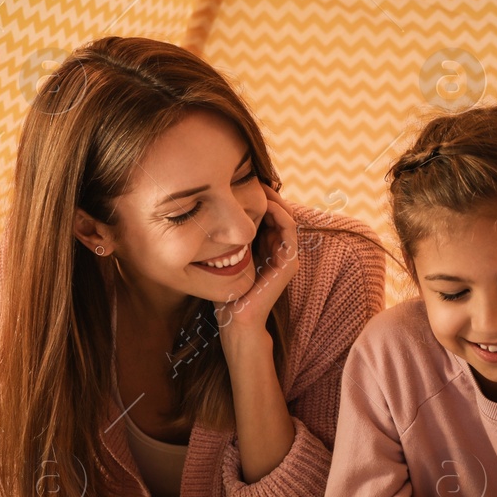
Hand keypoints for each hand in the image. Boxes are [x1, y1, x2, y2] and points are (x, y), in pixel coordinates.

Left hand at [214, 182, 300, 341]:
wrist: (235, 320)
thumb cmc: (225, 291)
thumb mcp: (223, 256)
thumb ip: (224, 238)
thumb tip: (207, 212)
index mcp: (265, 247)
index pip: (267, 213)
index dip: (258, 196)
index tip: (241, 181)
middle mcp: (279, 249)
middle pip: (278, 211)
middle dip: (267, 193)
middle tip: (252, 176)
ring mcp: (287, 256)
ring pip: (286, 216)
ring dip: (275, 199)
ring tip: (260, 185)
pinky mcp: (289, 263)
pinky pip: (289, 231)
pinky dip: (280, 214)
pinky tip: (266, 204)